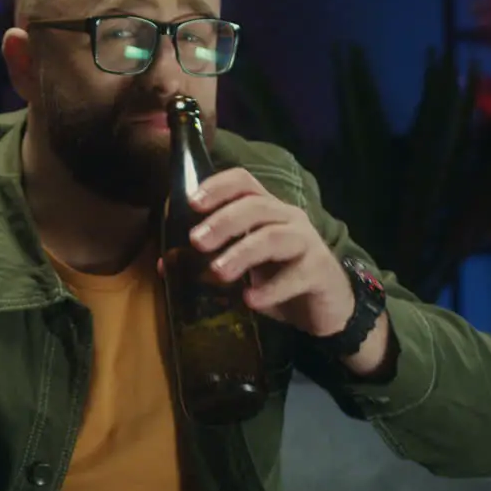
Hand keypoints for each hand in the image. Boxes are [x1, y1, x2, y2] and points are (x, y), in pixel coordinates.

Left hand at [180, 167, 354, 337]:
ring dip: (242, 253)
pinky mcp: (320, 271)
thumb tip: (164, 263)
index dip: (217, 186)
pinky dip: (271, 288)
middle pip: (256, 206)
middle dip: (223, 221)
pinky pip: (295, 275)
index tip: (191, 202)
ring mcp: (306, 243)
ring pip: (274, 237)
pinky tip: (250, 300)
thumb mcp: (241, 270)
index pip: (244, 181)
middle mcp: (287, 218)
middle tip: (196, 242)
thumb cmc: (278, 280)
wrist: (326, 309)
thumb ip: (206, 262)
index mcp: (266, 209)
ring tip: (217, 272)